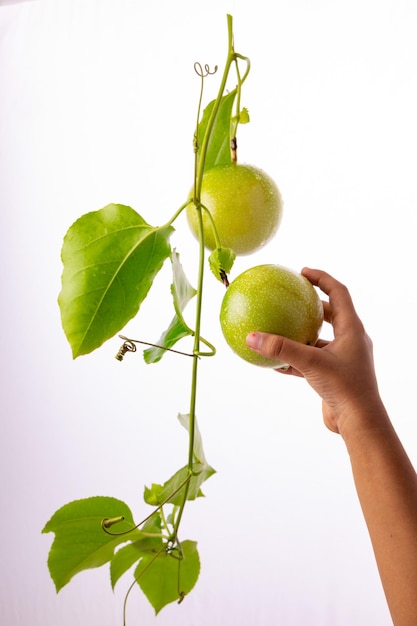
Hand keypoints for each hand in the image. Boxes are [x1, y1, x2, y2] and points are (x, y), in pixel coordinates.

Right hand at [246, 268, 381, 434]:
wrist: (360, 422)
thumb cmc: (344, 388)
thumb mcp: (310, 363)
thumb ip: (281, 349)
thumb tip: (252, 337)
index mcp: (352, 329)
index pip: (338, 292)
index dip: (321, 278)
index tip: (302, 272)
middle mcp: (350, 341)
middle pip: (331, 313)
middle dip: (311, 304)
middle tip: (292, 296)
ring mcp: (343, 359)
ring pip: (319, 339)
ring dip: (300, 333)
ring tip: (279, 327)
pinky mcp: (334, 375)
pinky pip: (311, 360)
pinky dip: (294, 358)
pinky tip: (274, 362)